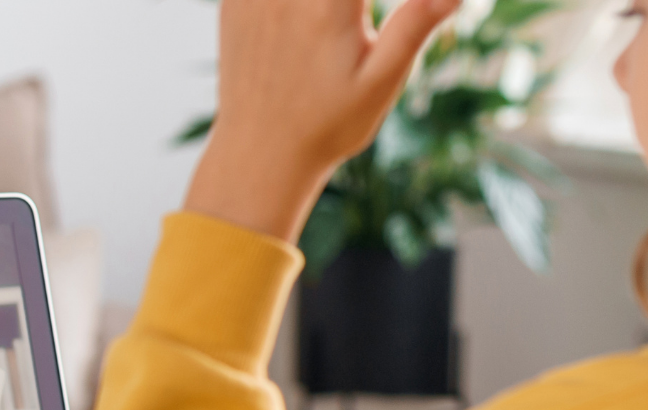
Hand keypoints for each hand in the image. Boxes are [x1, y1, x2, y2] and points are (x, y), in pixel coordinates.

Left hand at [186, 0, 459, 240]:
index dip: (364, 4)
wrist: (259, 156)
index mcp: (329, 4)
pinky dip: (289, 6)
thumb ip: (414, 26)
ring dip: (325, 8)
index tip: (368, 19)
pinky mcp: (233, 2)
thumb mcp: (380, 82)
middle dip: (350, 7)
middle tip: (354, 27)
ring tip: (329, 31)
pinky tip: (300, 29)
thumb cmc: (328, 127)